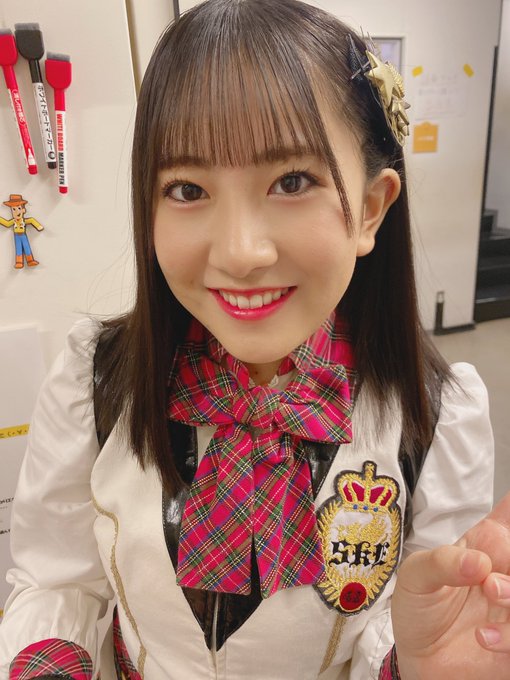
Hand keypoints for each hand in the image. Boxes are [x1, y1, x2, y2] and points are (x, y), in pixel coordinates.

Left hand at [391, 491, 509, 678]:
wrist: (417, 659)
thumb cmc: (419, 608)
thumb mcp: (415, 575)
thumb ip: (443, 561)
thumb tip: (478, 561)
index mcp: (486, 545)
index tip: (507, 521)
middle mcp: (506, 572)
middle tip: (490, 576)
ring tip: (491, 592)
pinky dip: (508, 635)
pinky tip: (483, 637)